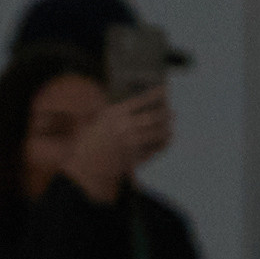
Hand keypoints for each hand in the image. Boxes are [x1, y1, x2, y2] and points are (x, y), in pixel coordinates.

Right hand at [58, 87, 171, 203]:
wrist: (86, 167)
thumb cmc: (91, 141)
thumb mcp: (101, 119)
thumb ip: (120, 111)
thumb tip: (141, 103)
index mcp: (116, 114)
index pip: (142, 100)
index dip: (157, 94)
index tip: (167, 90)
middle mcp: (124, 127)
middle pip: (154, 117)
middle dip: (166, 114)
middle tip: (174, 113)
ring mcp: (130, 144)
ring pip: (157, 134)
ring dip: (166, 130)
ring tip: (170, 128)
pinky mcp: (135, 158)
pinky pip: (154, 150)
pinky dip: (161, 146)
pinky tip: (164, 142)